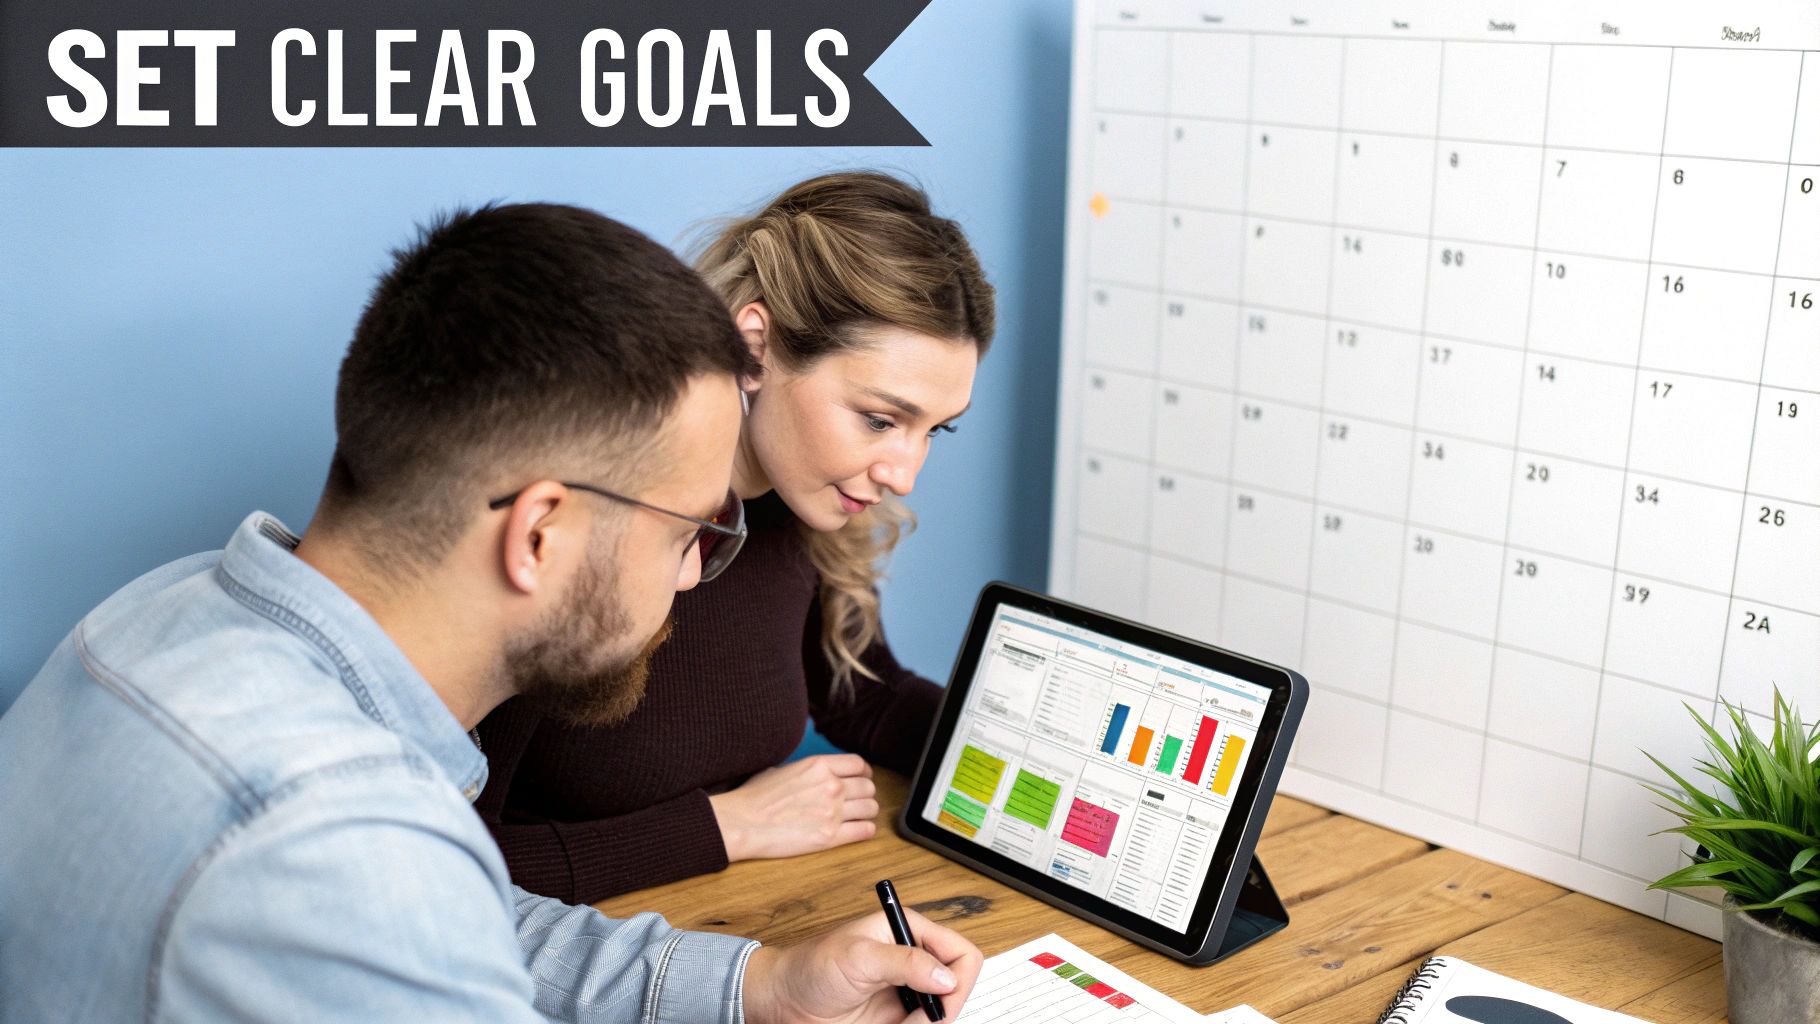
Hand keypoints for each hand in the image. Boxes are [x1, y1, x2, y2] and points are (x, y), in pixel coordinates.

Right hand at [709, 754, 877, 861]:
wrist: (742, 823)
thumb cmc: (755, 797)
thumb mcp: (782, 769)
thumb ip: (807, 769)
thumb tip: (815, 773)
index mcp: (819, 766)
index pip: (859, 764)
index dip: (864, 772)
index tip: (863, 778)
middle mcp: (831, 786)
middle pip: (868, 787)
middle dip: (864, 794)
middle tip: (857, 801)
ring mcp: (832, 812)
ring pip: (870, 808)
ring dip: (866, 812)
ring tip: (857, 816)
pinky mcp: (830, 837)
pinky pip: (865, 831)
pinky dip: (865, 830)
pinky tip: (857, 830)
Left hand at [741, 908, 982, 1023]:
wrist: (783, 1003)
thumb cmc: (810, 967)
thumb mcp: (858, 958)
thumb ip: (905, 962)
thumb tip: (946, 976)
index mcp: (908, 931)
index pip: (960, 952)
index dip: (960, 978)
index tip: (943, 1000)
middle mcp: (912, 960)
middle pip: (957, 986)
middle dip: (944, 1008)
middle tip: (919, 1021)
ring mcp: (906, 991)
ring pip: (943, 1014)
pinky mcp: (897, 1018)